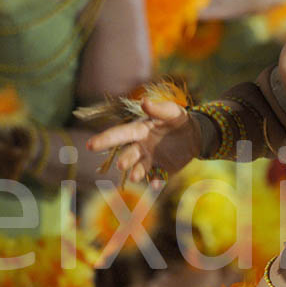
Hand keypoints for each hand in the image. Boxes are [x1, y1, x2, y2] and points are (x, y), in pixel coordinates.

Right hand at [86, 99, 201, 185]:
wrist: (195, 135)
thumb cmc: (177, 119)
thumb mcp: (171, 111)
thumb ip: (158, 109)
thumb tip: (144, 101)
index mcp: (139, 131)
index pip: (120, 134)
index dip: (105, 139)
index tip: (90, 145)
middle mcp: (140, 147)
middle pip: (128, 154)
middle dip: (124, 159)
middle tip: (121, 164)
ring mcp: (150, 161)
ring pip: (139, 168)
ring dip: (137, 173)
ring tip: (135, 176)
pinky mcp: (162, 171)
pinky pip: (157, 178)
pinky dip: (156, 181)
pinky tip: (156, 184)